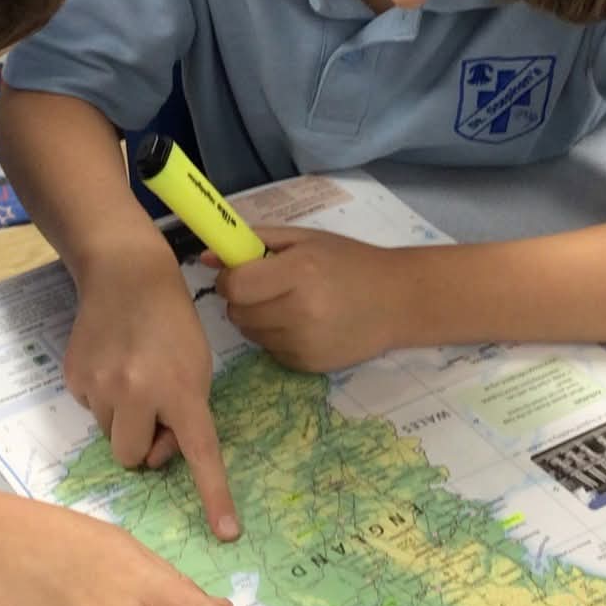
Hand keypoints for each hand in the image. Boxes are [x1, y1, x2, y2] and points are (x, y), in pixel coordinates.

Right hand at [65, 238, 239, 538]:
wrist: (126, 274)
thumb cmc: (174, 322)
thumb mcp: (198, 365)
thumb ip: (186, 412)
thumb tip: (157, 453)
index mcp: (180, 390)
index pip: (200, 454)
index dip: (214, 495)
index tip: (226, 533)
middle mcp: (137, 393)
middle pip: (134, 457)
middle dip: (143, 443)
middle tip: (152, 408)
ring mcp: (100, 386)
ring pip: (110, 434)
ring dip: (123, 419)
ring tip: (132, 375)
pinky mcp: (74, 378)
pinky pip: (90, 409)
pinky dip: (103, 397)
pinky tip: (111, 362)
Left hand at [214, 227, 403, 371]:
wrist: (398, 301)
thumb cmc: (349, 261)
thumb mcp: (305, 239)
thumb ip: (254, 242)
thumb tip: (207, 256)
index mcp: (300, 272)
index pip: (236, 286)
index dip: (230, 279)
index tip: (242, 273)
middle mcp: (300, 311)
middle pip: (237, 313)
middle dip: (243, 300)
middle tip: (270, 288)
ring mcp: (305, 343)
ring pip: (250, 334)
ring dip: (259, 319)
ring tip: (292, 305)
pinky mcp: (309, 366)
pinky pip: (270, 351)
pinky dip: (278, 337)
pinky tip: (305, 324)